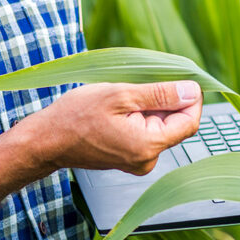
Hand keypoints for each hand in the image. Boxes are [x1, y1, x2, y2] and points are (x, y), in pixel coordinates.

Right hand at [24, 80, 202, 175]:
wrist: (47, 140)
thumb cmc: (76, 116)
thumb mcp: (120, 95)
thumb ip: (160, 94)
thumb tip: (192, 91)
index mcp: (149, 145)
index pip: (190, 122)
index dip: (190, 98)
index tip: (180, 78)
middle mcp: (147, 160)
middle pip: (175, 124)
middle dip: (164, 100)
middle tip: (138, 85)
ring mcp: (138, 161)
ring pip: (159, 126)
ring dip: (148, 107)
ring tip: (122, 98)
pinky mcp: (129, 158)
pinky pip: (145, 133)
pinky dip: (138, 116)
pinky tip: (118, 109)